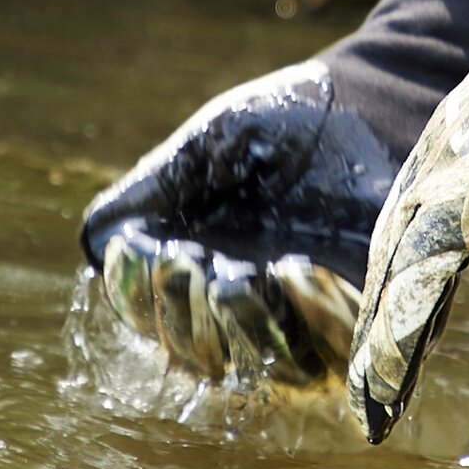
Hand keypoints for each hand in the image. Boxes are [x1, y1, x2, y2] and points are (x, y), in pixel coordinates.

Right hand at [81, 59, 399, 385]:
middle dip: (192, 320)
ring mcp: (314, 309)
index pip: (154, 319)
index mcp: (205, 265)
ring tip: (245, 274)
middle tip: (207, 267)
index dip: (144, 299)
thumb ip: (152, 192)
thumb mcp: (206, 147)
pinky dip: (310, 321)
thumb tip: (96, 244)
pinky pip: (341, 350)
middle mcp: (256, 299)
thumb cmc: (283, 120)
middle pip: (203, 357)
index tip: (161, 254)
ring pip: (270, 365)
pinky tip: (296, 269)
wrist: (365, 102)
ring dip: (245, 328)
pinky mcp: (372, 306)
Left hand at [347, 0, 468, 442]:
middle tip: (370, 375)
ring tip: (368, 404)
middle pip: (399, 247)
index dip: (416, 278)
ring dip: (381, 342)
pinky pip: (417, 284)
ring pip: (396, 273)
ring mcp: (454, 170)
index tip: (413, 329)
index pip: (432, 222)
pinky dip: (394, 345)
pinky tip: (378, 396)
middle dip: (385, 311)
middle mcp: (451, 151)